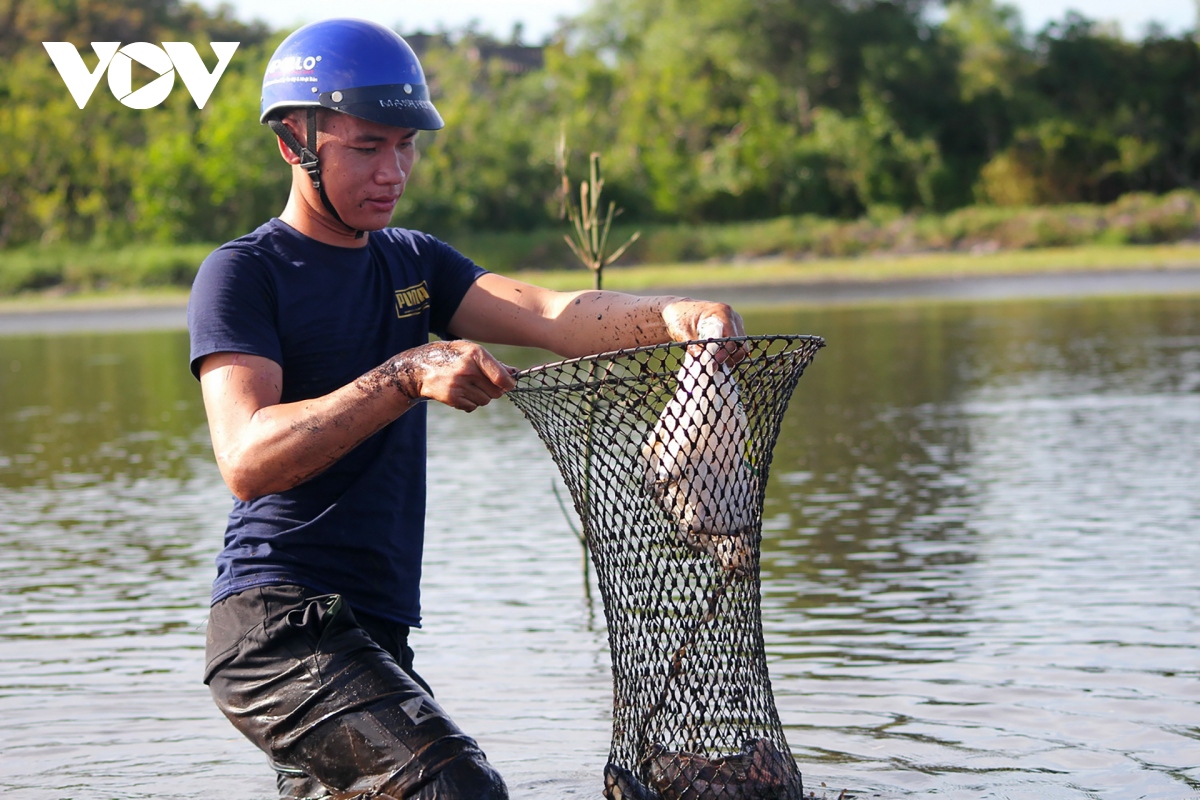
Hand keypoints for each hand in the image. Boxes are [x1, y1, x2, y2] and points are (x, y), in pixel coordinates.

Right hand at [382, 341, 516, 411]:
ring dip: (482, 397)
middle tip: (484, 384)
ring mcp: (459, 385)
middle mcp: (467, 369)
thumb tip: (514, 373)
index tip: (509, 385)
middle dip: (494, 390)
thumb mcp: (470, 350)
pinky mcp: (452, 398)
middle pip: (496, 392)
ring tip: (469, 386)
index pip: (501, 377)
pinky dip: (470, 403)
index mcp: (475, 354)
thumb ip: (493, 362)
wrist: (420, 368)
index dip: (509, 384)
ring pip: (485, 400)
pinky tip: (460, 392)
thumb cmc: (451, 356)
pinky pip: (473, 407)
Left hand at [662, 299, 745, 361]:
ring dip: (729, 359)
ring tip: (713, 364)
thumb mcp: (685, 333)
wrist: (675, 312)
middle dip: (729, 358)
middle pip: (741, 345)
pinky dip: (727, 356)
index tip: (712, 364)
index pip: (731, 338)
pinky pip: (735, 348)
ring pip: (740, 348)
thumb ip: (696, 347)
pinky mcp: (731, 332)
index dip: (724, 354)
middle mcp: (732, 318)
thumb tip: (704, 364)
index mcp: (722, 312)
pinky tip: (714, 360)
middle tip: (713, 366)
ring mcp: (734, 324)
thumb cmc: (679, 318)